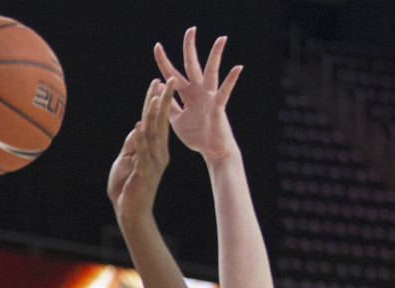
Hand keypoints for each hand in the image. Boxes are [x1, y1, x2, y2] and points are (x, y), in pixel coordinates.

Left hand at [107, 78, 174, 224]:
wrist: (130, 211)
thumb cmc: (127, 187)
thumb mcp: (128, 159)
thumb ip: (133, 144)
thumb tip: (138, 126)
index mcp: (155, 150)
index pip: (157, 121)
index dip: (158, 101)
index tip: (159, 82)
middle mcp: (158, 154)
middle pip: (160, 123)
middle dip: (164, 101)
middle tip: (170, 81)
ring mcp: (152, 164)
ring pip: (153, 136)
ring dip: (154, 116)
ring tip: (156, 98)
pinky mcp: (143, 174)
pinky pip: (141, 154)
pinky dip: (139, 140)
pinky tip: (139, 126)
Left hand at [153, 27, 241, 160]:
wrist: (213, 151)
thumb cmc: (197, 136)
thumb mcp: (177, 120)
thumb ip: (169, 105)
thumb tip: (160, 87)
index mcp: (187, 95)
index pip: (173, 74)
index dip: (164, 61)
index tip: (157, 46)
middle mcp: (198, 92)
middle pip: (192, 65)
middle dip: (189, 47)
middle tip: (191, 29)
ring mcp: (209, 98)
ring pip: (212, 72)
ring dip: (216, 55)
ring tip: (221, 39)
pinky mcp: (218, 106)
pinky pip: (225, 91)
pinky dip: (231, 79)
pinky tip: (237, 67)